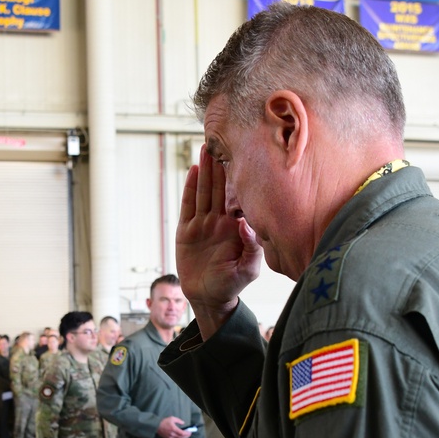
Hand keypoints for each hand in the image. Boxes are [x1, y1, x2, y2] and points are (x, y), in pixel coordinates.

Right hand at [157, 416, 191, 437]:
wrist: (156, 425)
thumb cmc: (164, 421)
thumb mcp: (172, 418)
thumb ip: (178, 421)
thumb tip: (183, 423)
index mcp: (173, 429)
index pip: (182, 433)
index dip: (187, 433)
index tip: (190, 432)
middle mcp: (172, 434)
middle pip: (181, 437)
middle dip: (186, 436)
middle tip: (189, 434)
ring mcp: (169, 437)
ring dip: (182, 437)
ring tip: (185, 435)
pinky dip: (178, 437)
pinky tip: (179, 435)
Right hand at [176, 145, 263, 338]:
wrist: (208, 297)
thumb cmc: (231, 285)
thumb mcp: (248, 269)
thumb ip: (251, 247)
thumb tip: (243, 221)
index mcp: (237, 227)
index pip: (238, 197)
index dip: (239, 176)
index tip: (243, 154)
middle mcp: (220, 221)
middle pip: (220, 187)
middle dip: (221, 165)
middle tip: (221, 140)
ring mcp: (203, 225)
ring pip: (204, 192)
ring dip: (206, 170)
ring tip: (206, 148)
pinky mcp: (186, 231)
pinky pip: (188, 206)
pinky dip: (190, 188)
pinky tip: (193, 170)